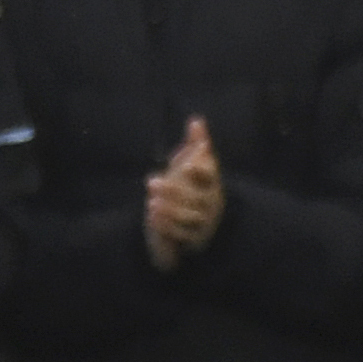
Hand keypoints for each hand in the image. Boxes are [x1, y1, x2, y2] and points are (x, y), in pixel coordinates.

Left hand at [144, 116, 224, 270]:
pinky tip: (152, 217)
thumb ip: (195, 145)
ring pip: (191, 219)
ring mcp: (203, 225)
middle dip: (175, 191)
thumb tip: (197, 120)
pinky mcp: (191, 241)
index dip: (203, 170)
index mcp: (211, 185)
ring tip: (151, 202)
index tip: (189, 165)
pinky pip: (181, 237)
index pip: (211, 177)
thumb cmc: (186, 187)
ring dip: (171, 211)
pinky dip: (167, 227)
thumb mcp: (187, 164)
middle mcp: (210, 205)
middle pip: (198, 199)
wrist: (179, 221)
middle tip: (151, 182)